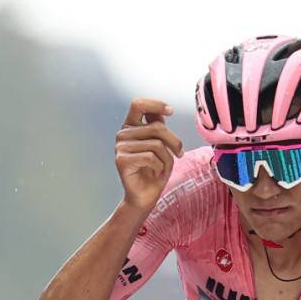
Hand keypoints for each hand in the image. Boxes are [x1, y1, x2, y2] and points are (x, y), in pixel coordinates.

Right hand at [116, 98, 182, 212]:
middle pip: (156, 127)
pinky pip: (150, 157)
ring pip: (156, 144)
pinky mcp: (122, 160)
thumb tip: (163, 111)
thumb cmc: (156, 170)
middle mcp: (123, 134)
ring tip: (162, 166)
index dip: (156, 104)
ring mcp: (120, 147)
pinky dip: (159, 166)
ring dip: (167, 157)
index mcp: (131, 126)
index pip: (139, 104)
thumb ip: (159, 127)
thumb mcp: (163, 145)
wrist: (146, 195)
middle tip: (180, 153)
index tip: (171, 112)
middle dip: (174, 141)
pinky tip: (155, 172)